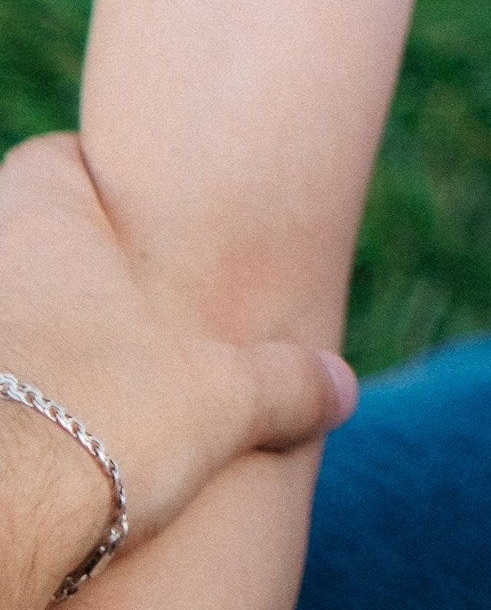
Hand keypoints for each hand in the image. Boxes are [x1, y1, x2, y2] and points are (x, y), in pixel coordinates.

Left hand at [0, 133, 354, 569]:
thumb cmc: (102, 420)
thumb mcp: (226, 398)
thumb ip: (288, 383)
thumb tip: (337, 388)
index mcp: (45, 226)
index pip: (50, 159)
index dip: (93, 179)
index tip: (138, 212)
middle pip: (26, 244)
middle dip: (76, 276)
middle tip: (136, 310)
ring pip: (12, 327)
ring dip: (44, 349)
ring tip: (102, 392)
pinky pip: (0, 396)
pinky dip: (20, 412)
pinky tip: (59, 450)